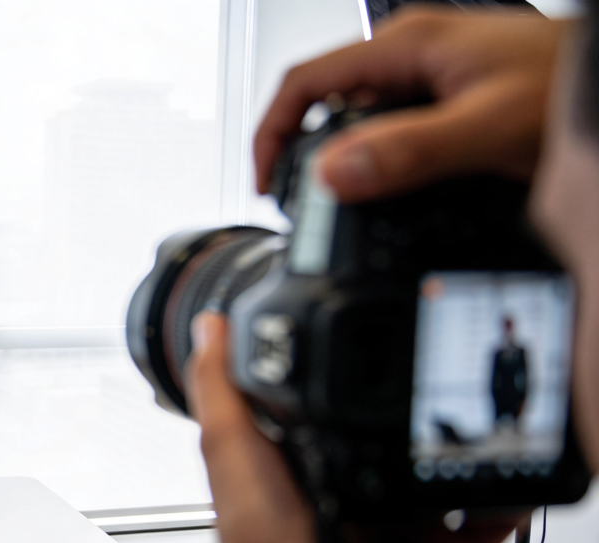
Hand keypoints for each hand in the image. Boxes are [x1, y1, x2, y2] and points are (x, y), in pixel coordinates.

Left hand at [186, 312, 519, 542]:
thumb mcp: (228, 449)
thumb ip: (222, 386)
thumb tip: (210, 326)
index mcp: (306, 465)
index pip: (336, 408)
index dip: (353, 379)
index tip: (375, 342)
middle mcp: (353, 493)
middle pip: (396, 439)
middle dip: (419, 412)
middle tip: (441, 374)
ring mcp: (399, 525)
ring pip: (443, 474)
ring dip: (464, 449)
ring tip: (481, 413)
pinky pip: (486, 521)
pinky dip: (506, 499)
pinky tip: (512, 472)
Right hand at [255, 7, 567, 203]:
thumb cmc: (573, 91)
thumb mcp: (488, 128)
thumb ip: (408, 151)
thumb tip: (332, 174)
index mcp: (407, 46)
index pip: (305, 83)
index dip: (272, 134)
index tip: (266, 182)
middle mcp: (412, 54)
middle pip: (325, 99)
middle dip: (299, 150)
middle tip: (295, 202)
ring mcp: (430, 74)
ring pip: (358, 116)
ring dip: (339, 158)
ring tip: (333, 203)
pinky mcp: (448, 97)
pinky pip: (390, 127)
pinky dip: (373, 160)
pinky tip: (384, 190)